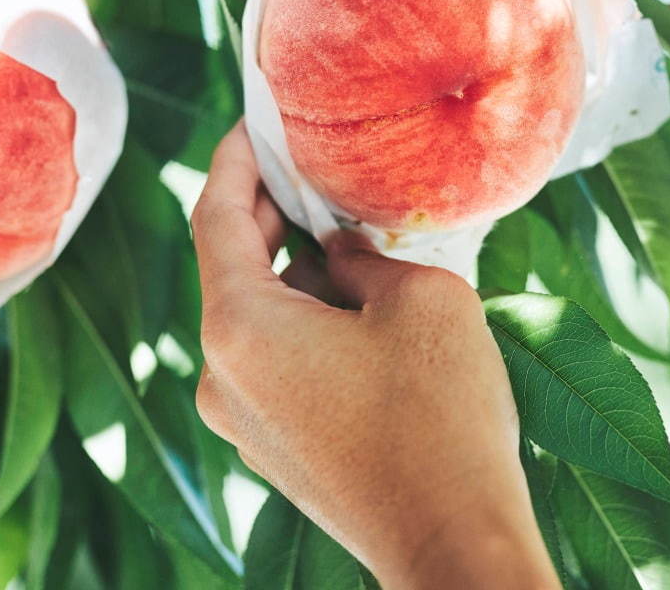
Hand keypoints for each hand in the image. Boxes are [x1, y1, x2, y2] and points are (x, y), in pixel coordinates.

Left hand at [191, 123, 559, 589]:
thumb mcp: (419, 299)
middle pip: (234, 269)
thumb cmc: (440, 417)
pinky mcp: (274, 452)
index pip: (216, 217)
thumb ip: (364, 257)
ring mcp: (243, 422)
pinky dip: (307, 325)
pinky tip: (364, 315)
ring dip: (300, 277)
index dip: (236, 160)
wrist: (453, 546)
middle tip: (321, 175)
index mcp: (241, 328)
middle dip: (276, 218)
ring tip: (361, 246)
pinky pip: (276, 364)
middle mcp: (221, 377)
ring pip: (260, 320)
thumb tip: (337, 253)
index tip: (257, 124)